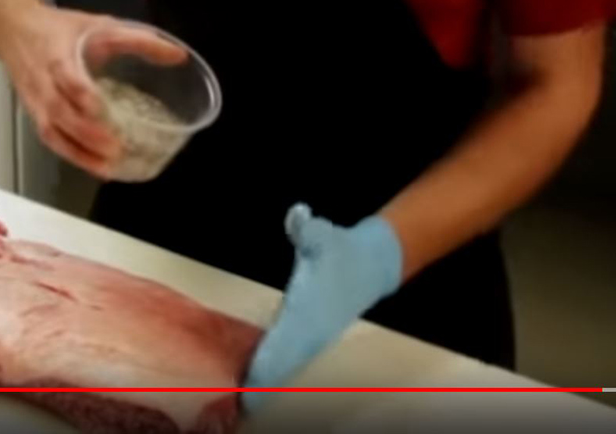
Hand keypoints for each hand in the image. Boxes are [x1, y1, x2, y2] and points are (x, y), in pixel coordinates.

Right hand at [0, 8, 183, 177]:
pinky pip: (51, 139)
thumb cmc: (58, 28)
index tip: (103, 109)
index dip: (83, 95)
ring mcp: (35, 102)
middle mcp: (43, 82)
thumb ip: (137, 39)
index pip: (67, 78)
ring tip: (107, 168)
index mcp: (57, 55)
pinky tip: (95, 166)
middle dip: (86, 133)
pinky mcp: (35, 115)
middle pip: (59, 112)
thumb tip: (178, 55)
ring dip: (78, 153)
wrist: (13, 30)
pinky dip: (72, 155)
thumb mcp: (98, 24)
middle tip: (115, 148)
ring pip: (52, 132)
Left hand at [243, 204, 402, 404]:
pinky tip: (261, 381)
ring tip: (248, 397)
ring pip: (288, 364)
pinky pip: (291, 358)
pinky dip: (276, 370)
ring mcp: (314, 335)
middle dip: (263, 380)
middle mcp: (310, 329)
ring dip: (269, 379)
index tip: (252, 382)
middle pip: (283, 361)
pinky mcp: (313, 335)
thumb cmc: (342, 249)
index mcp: (308, 310)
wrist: (372, 262)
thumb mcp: (323, 235)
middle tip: (243, 400)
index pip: (285, 341)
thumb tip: (298, 215)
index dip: (268, 362)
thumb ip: (306, 228)